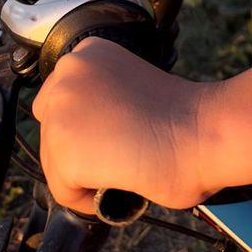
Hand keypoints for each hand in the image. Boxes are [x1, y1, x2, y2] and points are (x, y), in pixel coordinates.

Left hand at [31, 37, 218, 212]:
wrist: (200, 131)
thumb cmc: (184, 113)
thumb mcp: (131, 81)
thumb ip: (102, 95)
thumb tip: (90, 128)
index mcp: (88, 51)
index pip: (61, 98)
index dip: (85, 124)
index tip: (110, 136)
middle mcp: (67, 73)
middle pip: (51, 128)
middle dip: (78, 147)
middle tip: (116, 156)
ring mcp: (60, 111)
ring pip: (55, 162)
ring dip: (84, 173)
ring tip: (122, 169)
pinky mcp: (63, 152)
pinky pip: (63, 191)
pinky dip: (87, 199)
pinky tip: (118, 185)